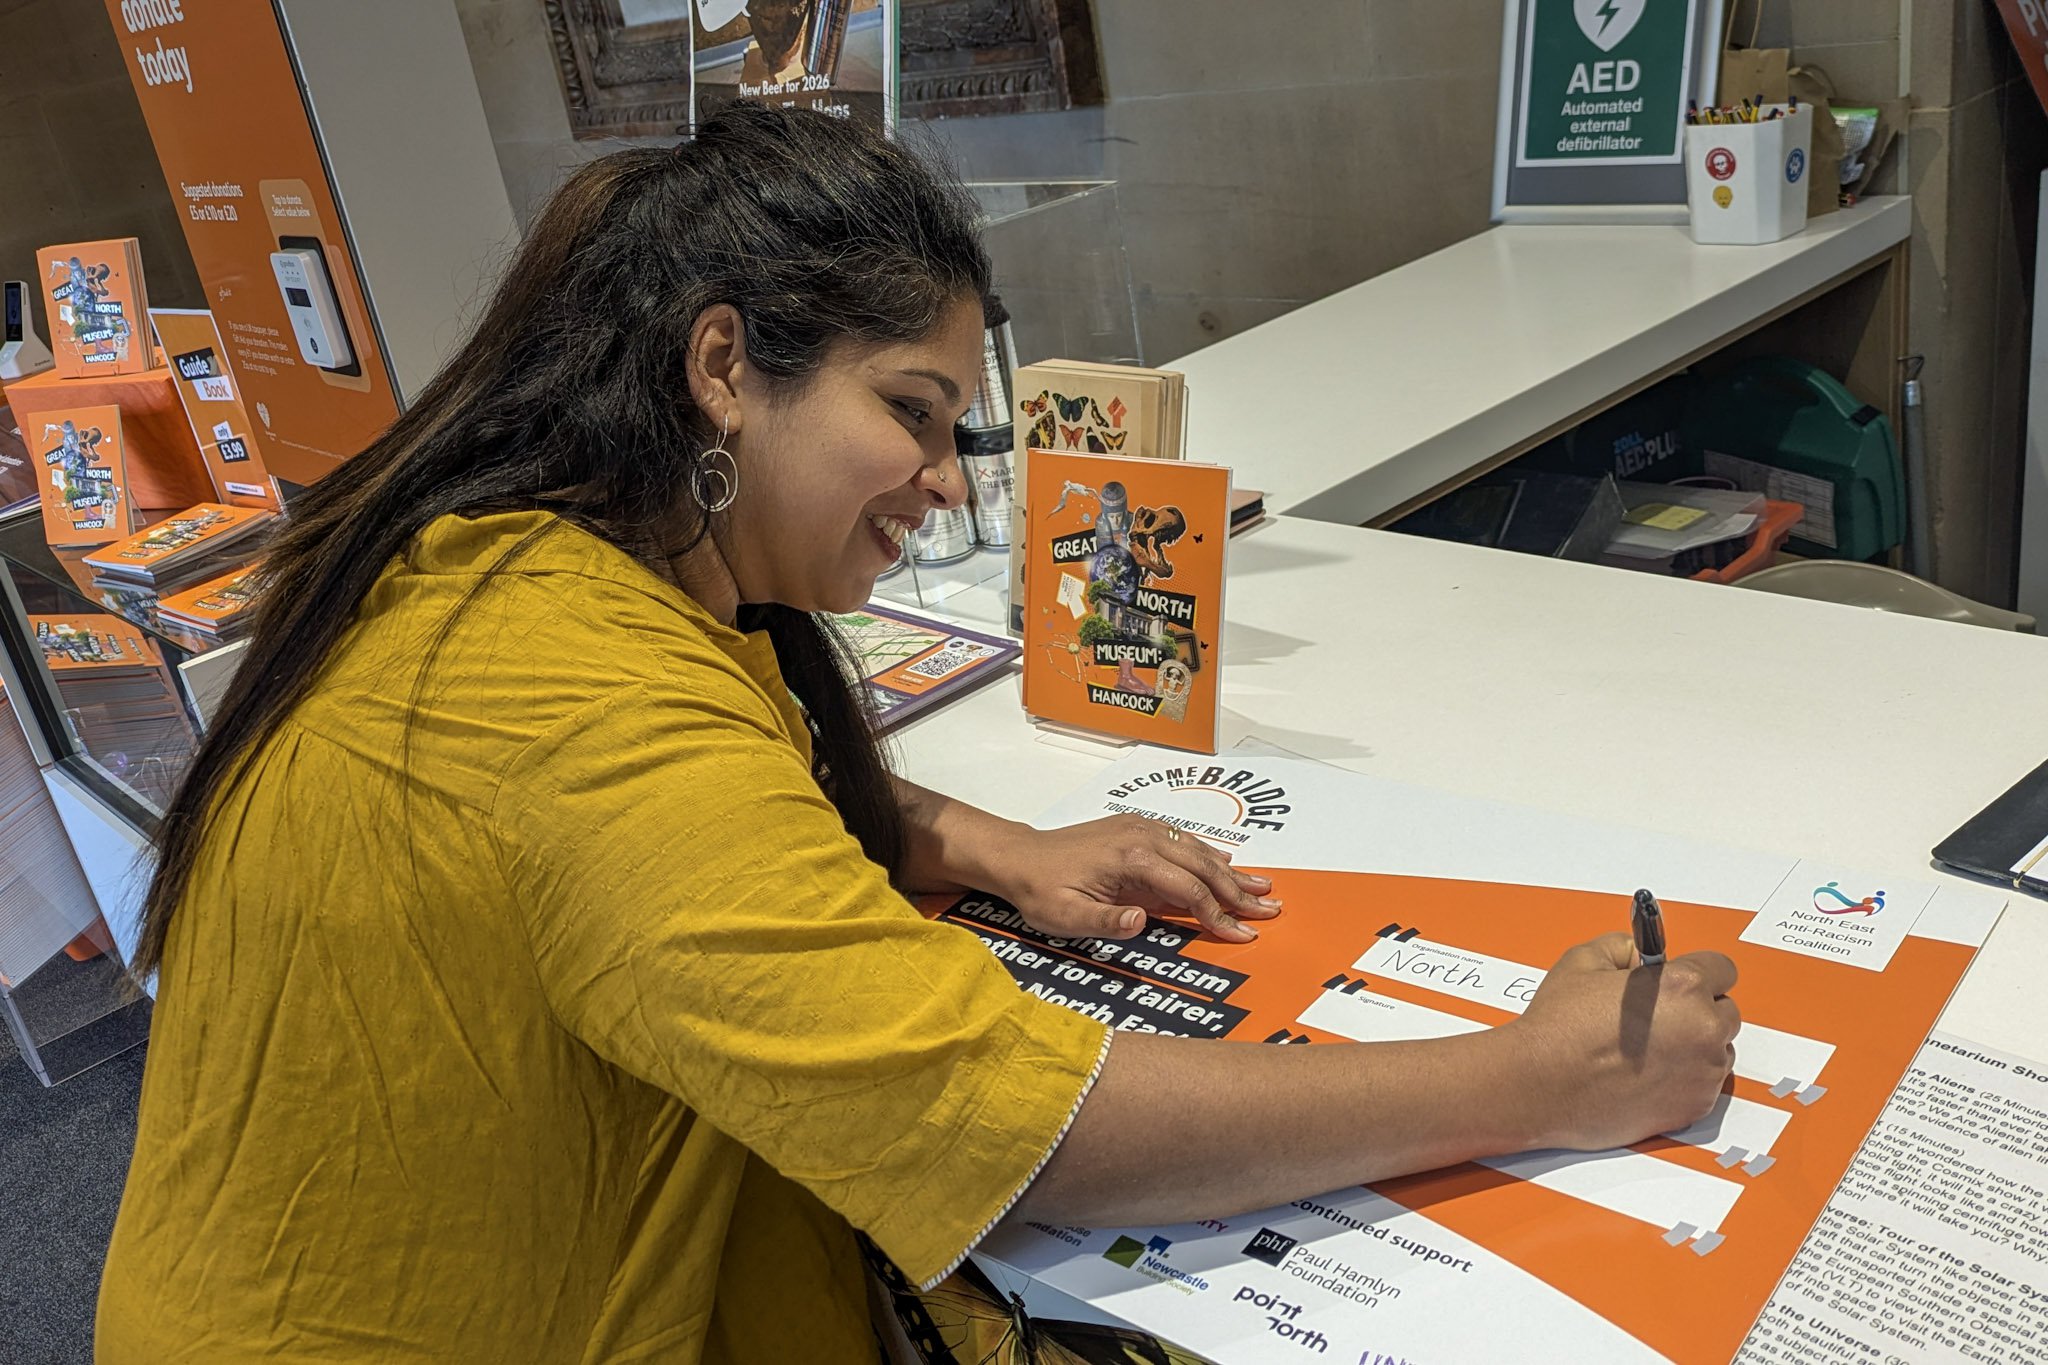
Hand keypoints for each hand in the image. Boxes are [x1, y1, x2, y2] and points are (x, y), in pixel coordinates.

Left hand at [981, 815, 1282, 943]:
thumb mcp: (1067, 917)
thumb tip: (1143, 921)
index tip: (1242, 935)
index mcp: (1131, 859)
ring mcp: (1141, 829)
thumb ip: (1107, 921)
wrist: (1019, 858)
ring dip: (1232, 871)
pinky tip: (1227, 862)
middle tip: (1270, 911)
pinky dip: (1209, 855)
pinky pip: (1183, 841)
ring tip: (1263, 887)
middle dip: (1239, 891)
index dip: (1218, 915)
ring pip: (1198, 851)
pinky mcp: (1136, 829)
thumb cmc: (1040, 890)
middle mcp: (1142, 837)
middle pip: (1204, 866)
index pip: (1189, 891)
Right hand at [1504, 933, 1739, 1150]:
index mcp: (1683, 987)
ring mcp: (1703, 1072)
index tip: (1683, 980)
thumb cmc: (1559, 1029)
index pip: (1723, 969)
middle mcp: (1703, 1029)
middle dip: (1699, 1010)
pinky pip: (1704, 1085)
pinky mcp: (1694, 1106)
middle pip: (1726, 1011)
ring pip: (1718, 1051)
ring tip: (1649, 1049)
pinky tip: (1647, 1074)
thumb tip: (1641, 957)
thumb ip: (1625, 948)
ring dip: (1695, 1047)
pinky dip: (1684, 1079)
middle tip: (1659, 1017)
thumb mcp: (1584, 960)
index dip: (1697, 973)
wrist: (1540, 1085)